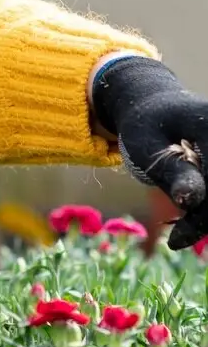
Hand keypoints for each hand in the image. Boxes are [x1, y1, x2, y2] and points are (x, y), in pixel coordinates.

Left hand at [90, 56, 207, 250]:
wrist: (153, 104)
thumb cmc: (145, 125)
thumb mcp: (148, 147)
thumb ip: (172, 171)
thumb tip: (192, 200)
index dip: (201, 218)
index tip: (174, 242)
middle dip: (205, 217)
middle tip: (178, 235)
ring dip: (207, 212)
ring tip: (182, 227)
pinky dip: (207, 205)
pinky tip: (190, 216)